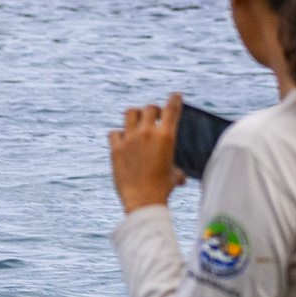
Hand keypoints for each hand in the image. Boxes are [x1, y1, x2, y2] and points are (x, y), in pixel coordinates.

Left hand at [109, 93, 186, 213]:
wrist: (143, 201)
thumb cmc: (162, 189)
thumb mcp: (175, 176)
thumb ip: (177, 170)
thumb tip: (182, 177)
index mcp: (166, 137)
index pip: (171, 109)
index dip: (174, 99)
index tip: (176, 95)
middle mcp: (147, 133)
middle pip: (149, 108)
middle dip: (153, 110)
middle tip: (154, 116)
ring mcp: (129, 139)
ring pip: (130, 113)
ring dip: (135, 115)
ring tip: (136, 123)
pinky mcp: (115, 148)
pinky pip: (114, 133)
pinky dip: (118, 135)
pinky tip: (121, 141)